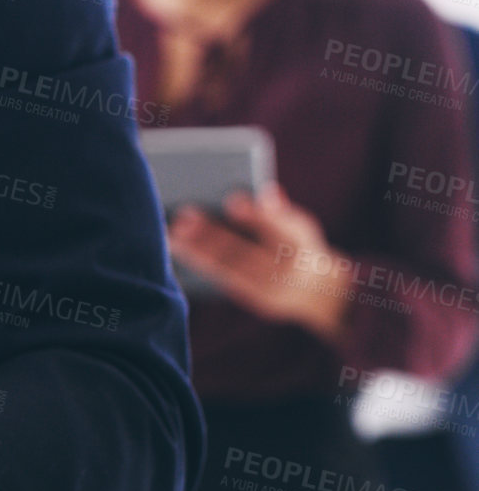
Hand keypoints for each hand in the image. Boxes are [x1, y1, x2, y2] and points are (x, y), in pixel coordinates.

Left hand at [169, 184, 348, 341]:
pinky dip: (200, 265)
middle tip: (182, 217)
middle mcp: (287, 269)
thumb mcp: (300, 226)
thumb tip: (267, 191)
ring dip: (196, 252)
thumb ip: (280, 212)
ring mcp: (270, 288)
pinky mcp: (255, 299)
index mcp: (302, 242)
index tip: (233, 199)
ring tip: (171, 235)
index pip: (280, 227)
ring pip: (229, 269)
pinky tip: (178, 251)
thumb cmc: (300, 245)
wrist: (319, 291)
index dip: (257, 215)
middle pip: (245, 252)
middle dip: (211, 235)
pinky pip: (224, 280)